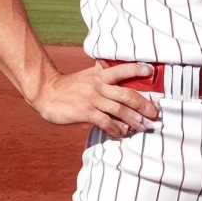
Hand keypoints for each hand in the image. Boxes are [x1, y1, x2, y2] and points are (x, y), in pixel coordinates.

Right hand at [29, 61, 160, 139]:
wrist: (46, 93)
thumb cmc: (69, 86)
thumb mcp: (87, 75)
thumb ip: (101, 73)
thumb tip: (114, 67)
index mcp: (100, 75)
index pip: (122, 69)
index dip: (137, 69)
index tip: (151, 71)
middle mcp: (98, 86)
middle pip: (127, 94)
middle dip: (144, 105)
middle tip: (154, 113)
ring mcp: (92, 99)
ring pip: (119, 110)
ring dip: (133, 120)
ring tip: (143, 126)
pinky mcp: (85, 113)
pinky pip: (106, 122)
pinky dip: (116, 129)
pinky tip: (122, 133)